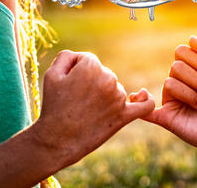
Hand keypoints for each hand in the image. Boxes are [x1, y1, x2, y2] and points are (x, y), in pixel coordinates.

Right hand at [31, 50, 154, 167]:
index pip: (88, 60)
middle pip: (102, 73)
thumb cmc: (53, 106)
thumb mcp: (52, 74)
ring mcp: (118, 98)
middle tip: (76, 101)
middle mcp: (108, 79)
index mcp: (91, 66)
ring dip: (103, 96)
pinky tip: (143, 96)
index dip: (77, 72)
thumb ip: (67, 56)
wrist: (56, 141)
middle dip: (91, 84)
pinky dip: (145, 100)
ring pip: (114, 88)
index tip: (69, 86)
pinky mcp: (123, 116)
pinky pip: (144, 105)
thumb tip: (80, 57)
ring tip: (87, 111)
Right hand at [135, 36, 196, 161]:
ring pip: (169, 83)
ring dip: (190, 94)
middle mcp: (177, 82)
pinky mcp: (167, 117)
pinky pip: (148, 111)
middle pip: (175, 67)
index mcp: (188, 69)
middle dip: (195, 79)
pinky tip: (142, 99)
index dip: (195, 60)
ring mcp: (171, 99)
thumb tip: (190, 37)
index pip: (180, 51)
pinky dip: (142, 105)